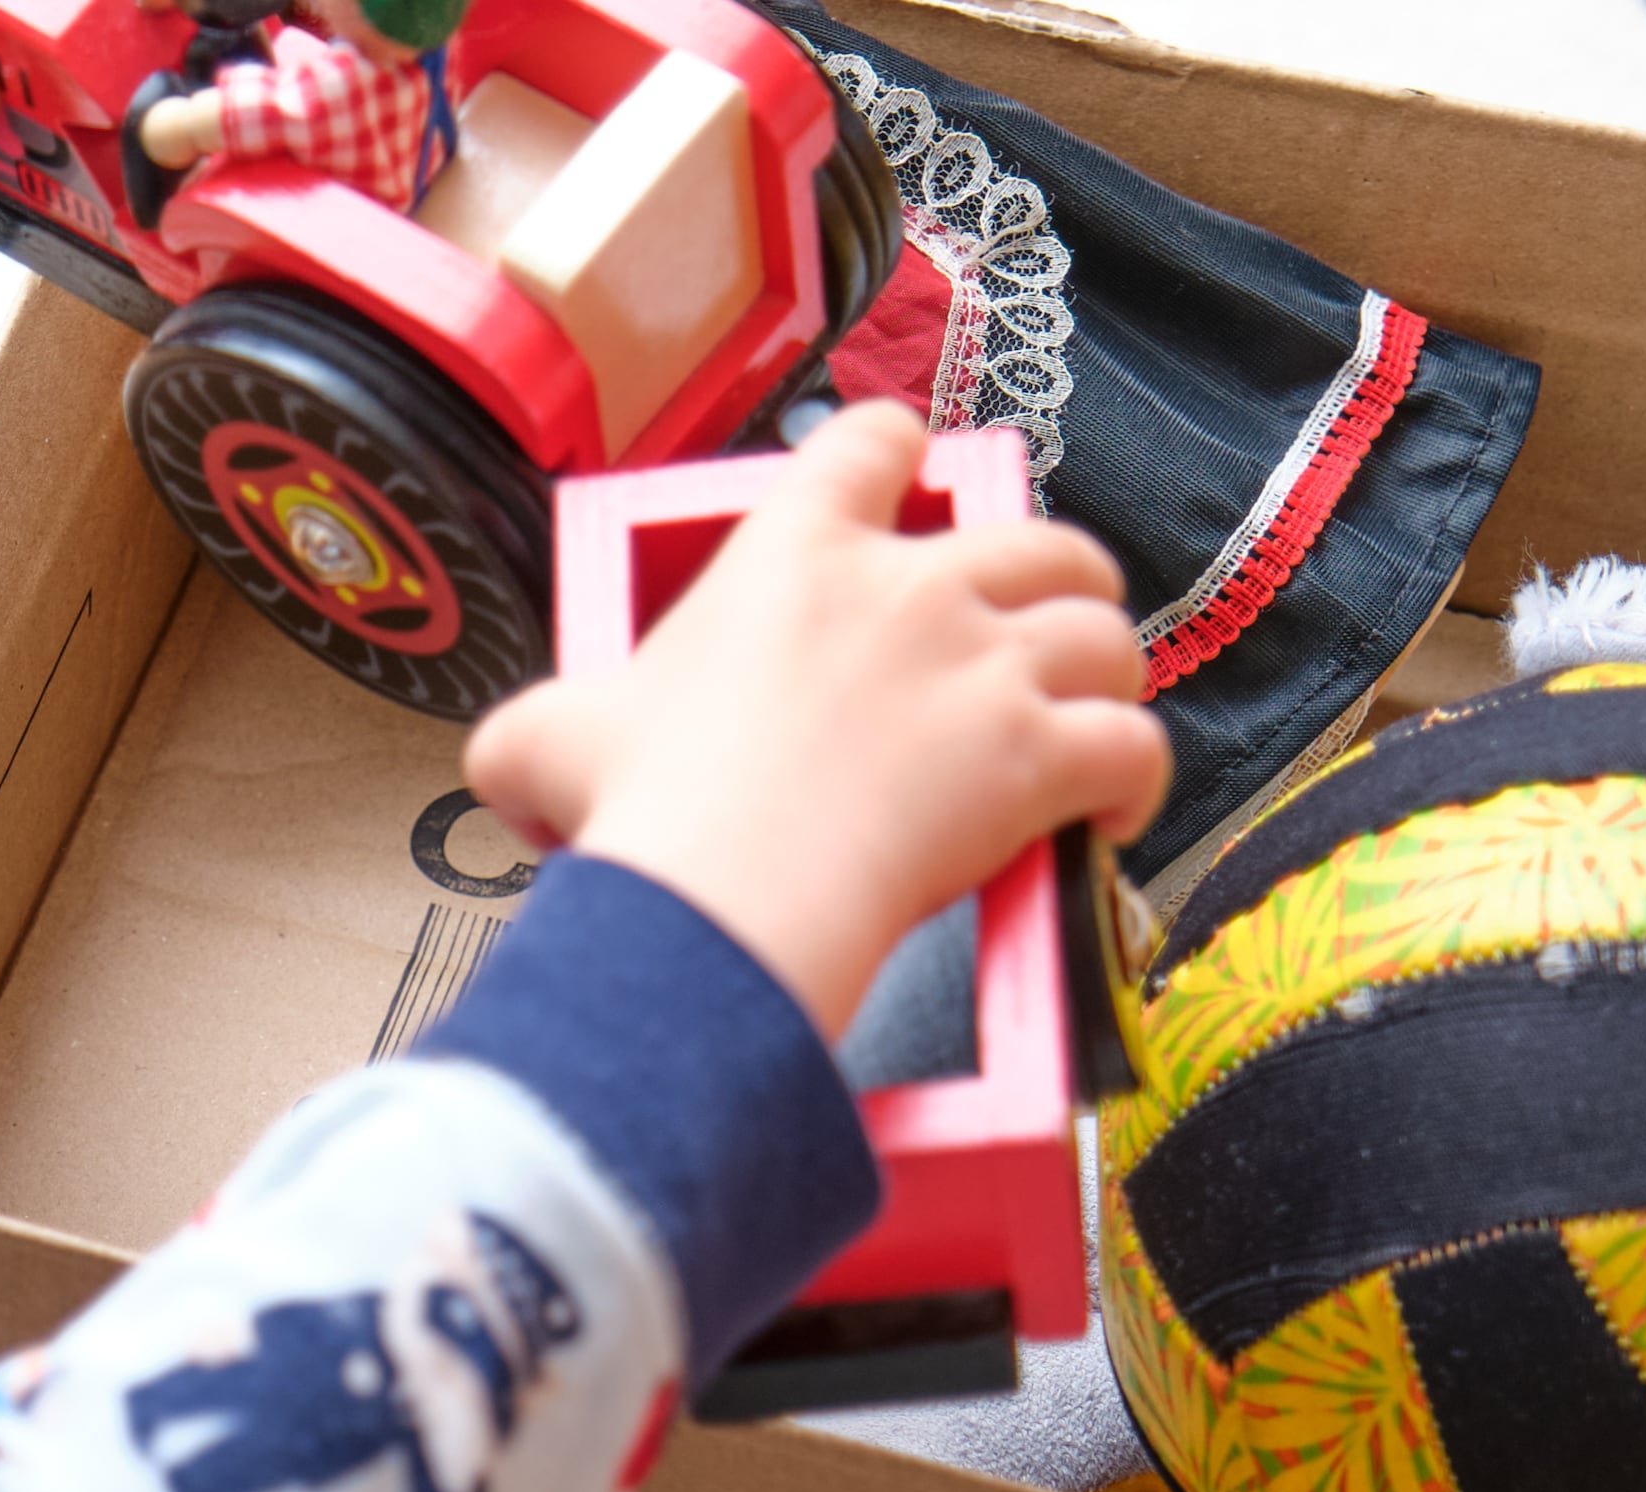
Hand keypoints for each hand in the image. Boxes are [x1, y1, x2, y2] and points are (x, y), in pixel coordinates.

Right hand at [463, 402, 1166, 1036]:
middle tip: (1043, 628)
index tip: (915, 484)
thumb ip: (533, 733)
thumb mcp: (542, 746)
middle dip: (1056, 581)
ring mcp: (982, 667)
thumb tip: (507, 769)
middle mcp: (908, 588)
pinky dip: (1138, 781)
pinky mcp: (1037, 756)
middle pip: (1036, 540)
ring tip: (1094, 715)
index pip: (873, 444)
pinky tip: (1116, 812)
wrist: (723, 893)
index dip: (904, 456)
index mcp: (793, 556)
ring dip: (1109, 674)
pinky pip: (1133, 744)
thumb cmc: (638, 814)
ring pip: (1106, 634)